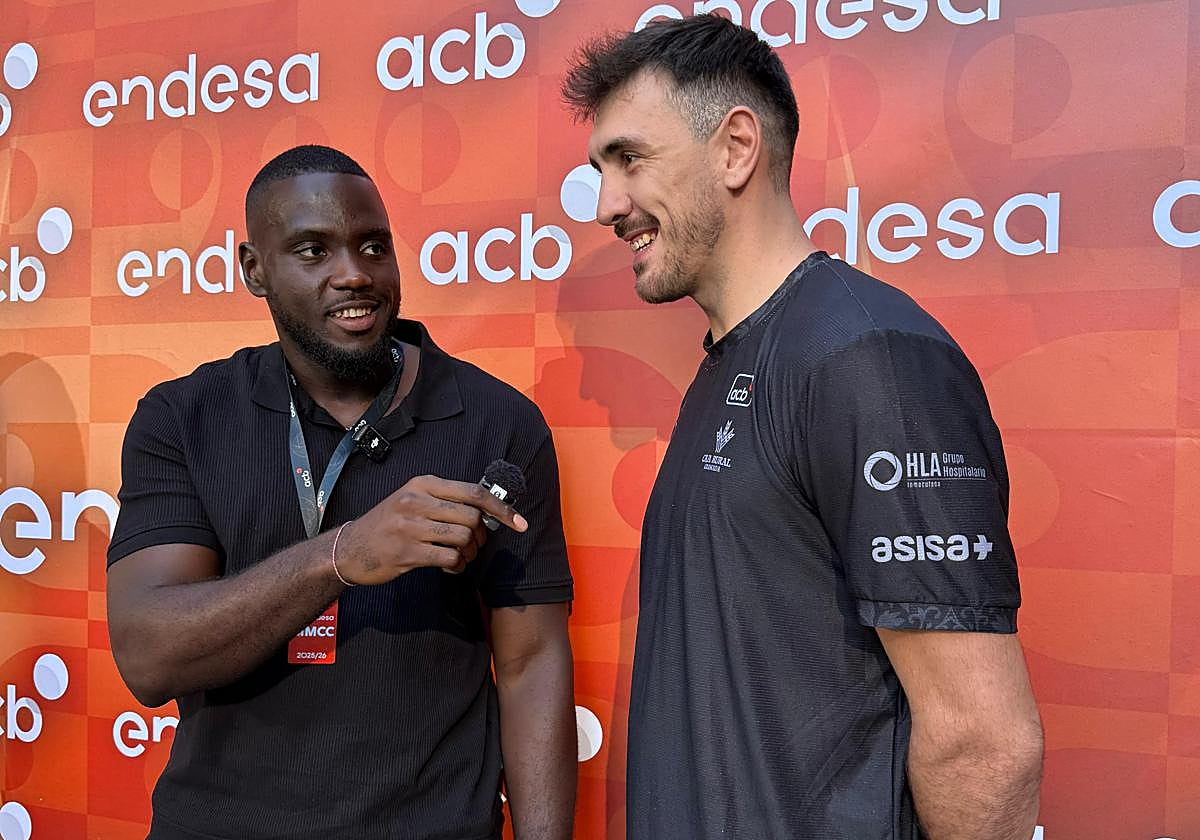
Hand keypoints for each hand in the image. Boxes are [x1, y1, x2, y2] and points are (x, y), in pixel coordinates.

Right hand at [333, 475, 528, 584]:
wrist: (350, 549)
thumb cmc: (389, 524)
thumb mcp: (413, 500)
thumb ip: (446, 500)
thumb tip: (489, 511)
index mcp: (423, 484)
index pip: (474, 492)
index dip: (502, 508)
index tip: (520, 523)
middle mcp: (416, 501)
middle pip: (472, 517)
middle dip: (481, 536)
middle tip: (473, 545)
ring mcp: (410, 526)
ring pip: (463, 538)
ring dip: (469, 553)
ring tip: (459, 556)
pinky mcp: (407, 552)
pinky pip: (449, 558)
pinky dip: (457, 566)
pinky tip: (450, 567)